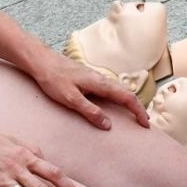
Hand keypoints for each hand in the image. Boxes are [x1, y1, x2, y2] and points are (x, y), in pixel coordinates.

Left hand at [28, 47, 148, 129]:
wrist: (41, 61)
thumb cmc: (54, 79)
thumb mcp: (71, 99)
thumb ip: (90, 111)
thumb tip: (108, 124)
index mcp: (100, 84)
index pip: (127, 97)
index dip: (138, 111)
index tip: (145, 124)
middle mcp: (101, 79)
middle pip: (126, 93)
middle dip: (137, 107)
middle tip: (144, 122)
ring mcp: (95, 78)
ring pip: (119, 90)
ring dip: (128, 102)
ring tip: (133, 114)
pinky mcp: (89, 79)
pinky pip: (110, 89)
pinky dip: (118, 98)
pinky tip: (113, 103)